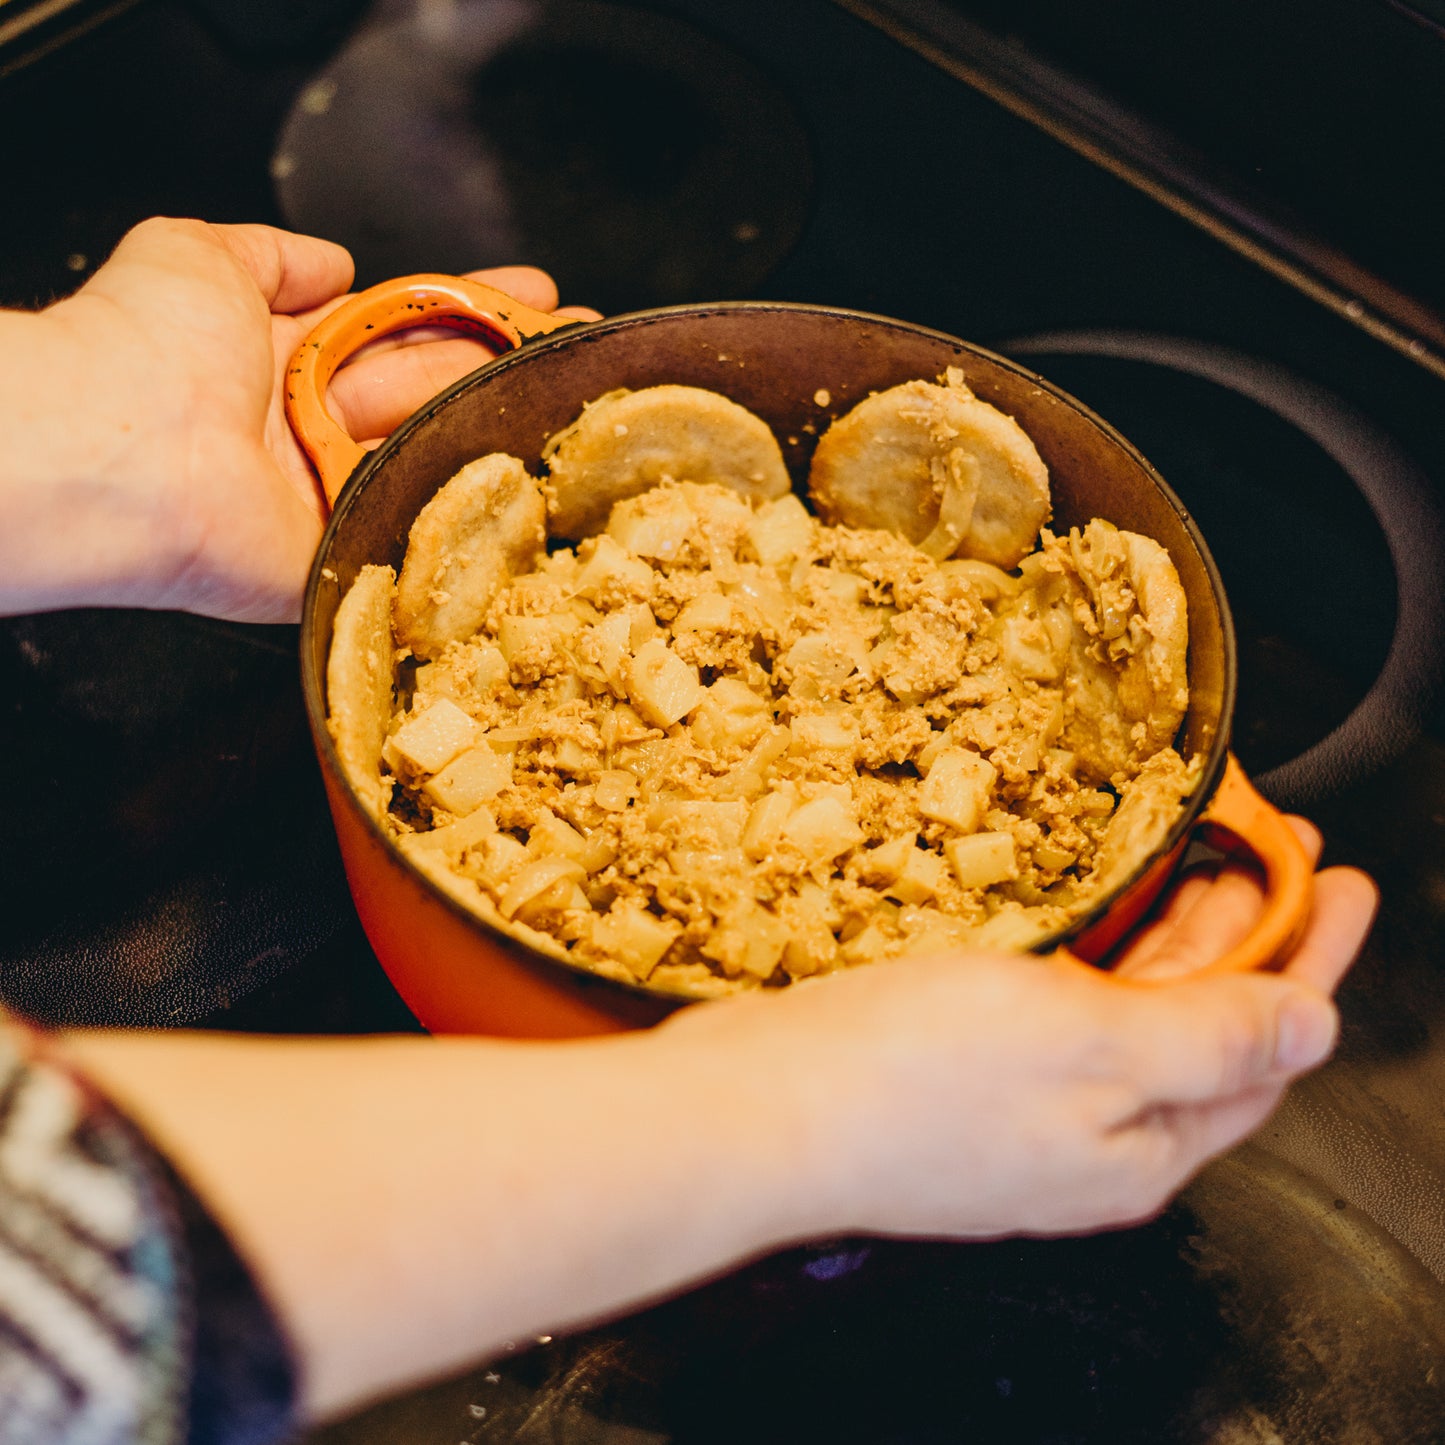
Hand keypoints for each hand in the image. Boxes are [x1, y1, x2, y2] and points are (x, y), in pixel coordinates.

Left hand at [5, 217, 595, 621]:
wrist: (120, 449)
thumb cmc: (145, 346)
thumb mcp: (199, 256)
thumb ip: (269, 252)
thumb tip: (327, 258)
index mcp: (285, 359)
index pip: (400, 328)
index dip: (468, 305)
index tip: (533, 292)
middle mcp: (315, 429)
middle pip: (435, 390)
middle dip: (512, 362)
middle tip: (584, 346)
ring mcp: (335, 496)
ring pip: (441, 454)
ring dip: (511, 425)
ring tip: (586, 393)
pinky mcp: (345, 557)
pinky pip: (424, 530)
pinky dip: (477, 508)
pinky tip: (545, 479)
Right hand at [666, 822, 1375, 1240]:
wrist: (755, 1110)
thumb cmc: (908, 1083)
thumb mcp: (1087, 1042)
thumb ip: (1210, 1034)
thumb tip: (1312, 1030)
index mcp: (1138, 1144)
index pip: (1265, 1047)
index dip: (1310, 956)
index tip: (1339, 879)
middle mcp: (1086, 1136)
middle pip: (1199, 1026)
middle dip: (1245, 933)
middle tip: (1272, 847)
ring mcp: (1020, 1106)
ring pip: (1127, 1010)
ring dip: (1170, 933)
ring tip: (1195, 858)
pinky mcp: (962, 1071)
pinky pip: (1060, 1004)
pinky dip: (1093, 948)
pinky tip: (1086, 905)